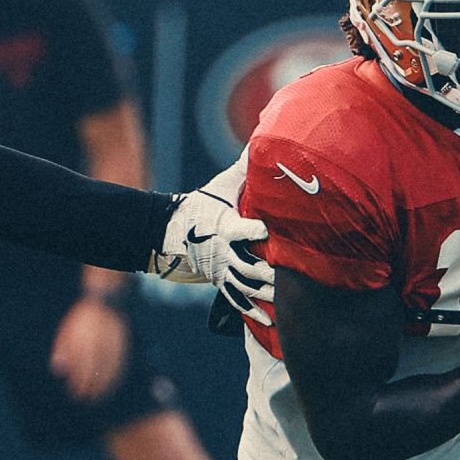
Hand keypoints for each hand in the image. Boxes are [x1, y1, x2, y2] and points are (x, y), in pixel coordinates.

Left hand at [50, 297, 129, 402]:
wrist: (104, 302)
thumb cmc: (81, 319)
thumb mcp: (65, 331)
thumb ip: (61, 351)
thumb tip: (59, 372)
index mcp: (80, 342)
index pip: (78, 369)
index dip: (77, 383)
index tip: (75, 393)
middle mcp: (96, 345)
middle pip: (93, 371)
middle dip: (90, 387)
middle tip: (87, 398)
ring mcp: (110, 345)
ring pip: (107, 370)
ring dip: (104, 385)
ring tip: (100, 396)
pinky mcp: (121, 345)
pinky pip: (120, 364)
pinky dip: (116, 376)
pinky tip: (113, 383)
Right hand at [151, 148, 275, 318]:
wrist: (172, 232)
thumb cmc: (204, 204)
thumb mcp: (221, 186)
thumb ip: (244, 168)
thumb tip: (262, 138)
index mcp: (222, 226)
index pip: (236, 229)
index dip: (249, 230)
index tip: (265, 230)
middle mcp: (221, 252)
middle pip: (245, 266)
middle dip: (266, 272)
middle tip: (287, 276)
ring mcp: (221, 270)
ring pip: (244, 287)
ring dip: (264, 294)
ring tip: (285, 300)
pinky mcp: (221, 282)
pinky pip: (238, 300)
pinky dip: (253, 311)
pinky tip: (270, 321)